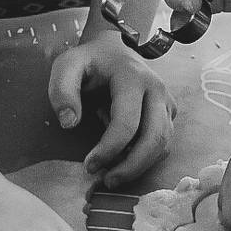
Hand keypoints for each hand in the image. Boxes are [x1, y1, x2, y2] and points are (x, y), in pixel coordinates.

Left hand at [48, 31, 175, 187]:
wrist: (114, 49)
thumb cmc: (89, 60)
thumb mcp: (67, 66)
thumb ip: (62, 91)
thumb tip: (69, 123)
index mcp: (133, 77)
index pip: (128, 122)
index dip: (109, 149)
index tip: (89, 166)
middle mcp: (157, 90)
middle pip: (155, 138)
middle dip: (132, 166)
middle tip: (107, 181)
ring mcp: (166, 102)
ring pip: (163, 144)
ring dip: (140, 166)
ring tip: (113, 176)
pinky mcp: (168, 113)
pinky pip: (163, 143)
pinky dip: (146, 159)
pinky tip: (124, 163)